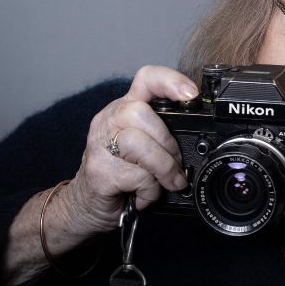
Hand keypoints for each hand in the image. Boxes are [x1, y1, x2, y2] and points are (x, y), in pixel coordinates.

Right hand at [61, 65, 195, 238]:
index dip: (170, 80)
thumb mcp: (144, 149)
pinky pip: (136, 175)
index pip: (146, 79)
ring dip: (163, 167)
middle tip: (176, 166)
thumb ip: (162, 137)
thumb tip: (198, 144)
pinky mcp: (98, 171)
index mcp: (125, 109)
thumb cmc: (120, 175)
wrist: (86, 206)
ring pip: (138, 143)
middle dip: (166, 142)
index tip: (190, 95)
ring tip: (167, 183)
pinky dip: (150, 190)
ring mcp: (99, 144)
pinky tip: (144, 196)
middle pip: (140, 112)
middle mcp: (109, 120)